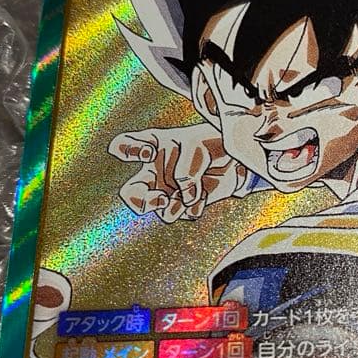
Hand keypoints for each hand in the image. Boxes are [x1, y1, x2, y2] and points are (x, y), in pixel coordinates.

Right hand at [108, 123, 244, 222]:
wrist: (232, 160)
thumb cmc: (209, 144)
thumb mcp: (201, 145)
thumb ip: (189, 166)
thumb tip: (185, 197)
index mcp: (151, 145)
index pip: (125, 144)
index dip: (128, 150)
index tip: (148, 153)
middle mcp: (153, 172)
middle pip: (131, 194)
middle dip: (142, 201)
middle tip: (162, 198)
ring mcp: (165, 191)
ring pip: (161, 210)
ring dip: (180, 203)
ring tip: (194, 192)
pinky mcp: (182, 206)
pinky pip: (185, 213)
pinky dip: (198, 205)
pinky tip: (204, 193)